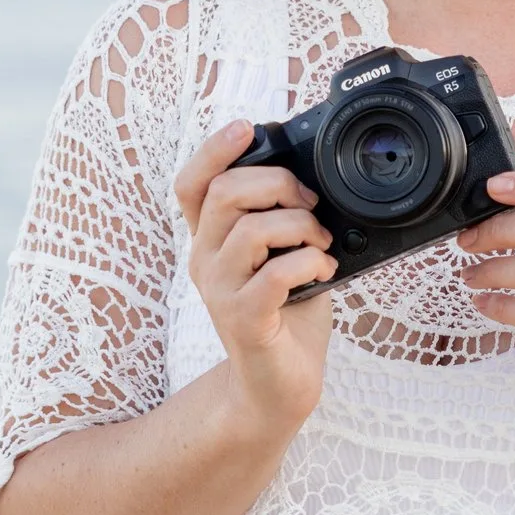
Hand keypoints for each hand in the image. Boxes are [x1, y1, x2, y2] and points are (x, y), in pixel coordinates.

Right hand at [173, 119, 338, 431]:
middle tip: (311, 204)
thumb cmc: (287, 316)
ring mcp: (220, 292)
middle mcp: (205, 261)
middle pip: (224, 193)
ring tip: (321, 245)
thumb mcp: (281, 256)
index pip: (190, 183)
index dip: (212, 149)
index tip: (246, 128)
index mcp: (211, 240)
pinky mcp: (243, 320)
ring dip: (301, 226)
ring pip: (251, 229)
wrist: (279, 387)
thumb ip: (282, 219)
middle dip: (278, 183)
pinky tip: (323, 272)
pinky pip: (274, 274)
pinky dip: (309, 263)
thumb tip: (314, 181)